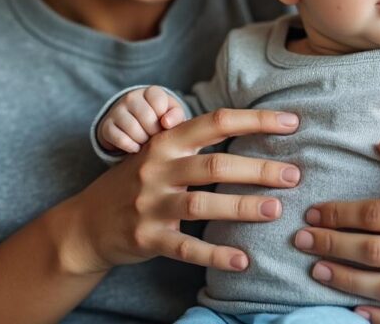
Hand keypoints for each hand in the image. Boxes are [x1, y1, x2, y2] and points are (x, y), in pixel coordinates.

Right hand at [59, 108, 301, 274]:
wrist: (86, 223)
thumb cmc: (134, 183)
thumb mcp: (156, 154)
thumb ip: (194, 144)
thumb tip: (249, 131)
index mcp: (164, 143)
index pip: (215, 122)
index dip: (255, 120)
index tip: (291, 122)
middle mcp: (156, 169)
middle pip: (214, 165)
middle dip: (258, 169)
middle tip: (293, 175)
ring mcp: (150, 205)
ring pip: (202, 205)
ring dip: (242, 207)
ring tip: (275, 210)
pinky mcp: (147, 238)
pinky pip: (186, 249)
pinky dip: (216, 255)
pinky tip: (243, 260)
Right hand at [97, 86, 187, 152]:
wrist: (134, 124)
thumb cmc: (159, 119)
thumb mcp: (172, 115)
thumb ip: (176, 116)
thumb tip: (166, 123)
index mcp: (150, 92)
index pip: (159, 102)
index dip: (165, 118)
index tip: (164, 125)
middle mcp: (131, 97)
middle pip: (146, 116)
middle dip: (155, 132)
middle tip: (156, 137)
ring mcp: (117, 110)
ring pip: (133, 129)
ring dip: (143, 141)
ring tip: (146, 142)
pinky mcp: (107, 125)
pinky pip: (120, 139)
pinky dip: (130, 147)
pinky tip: (136, 147)